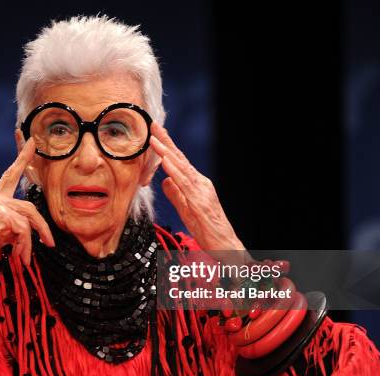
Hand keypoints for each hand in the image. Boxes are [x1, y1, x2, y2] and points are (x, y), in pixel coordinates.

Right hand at [0, 140, 53, 292]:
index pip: (10, 173)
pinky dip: (24, 245)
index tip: (32, 141)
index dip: (23, 157)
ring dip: (31, 242)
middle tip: (50, 243)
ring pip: (28, 219)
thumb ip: (14, 221)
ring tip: (26, 257)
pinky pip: (22, 230)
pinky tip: (18, 255)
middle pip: (29, 206)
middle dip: (42, 227)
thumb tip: (32, 228)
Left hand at [150, 121, 244, 252]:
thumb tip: (164, 181)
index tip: (156, 133)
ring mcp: (201, 192)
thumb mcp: (186, 210)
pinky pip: (185, 184)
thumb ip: (175, 194)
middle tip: (153, 125)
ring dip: (167, 153)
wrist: (226, 246)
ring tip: (154, 140)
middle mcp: (200, 184)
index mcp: (197, 184)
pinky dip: (174, 171)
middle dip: (166, 141)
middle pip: (180, 159)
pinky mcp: (200, 202)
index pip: (179, 162)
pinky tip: (165, 162)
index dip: (167, 147)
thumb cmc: (208, 230)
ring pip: (181, 168)